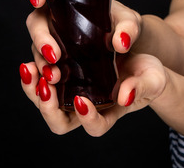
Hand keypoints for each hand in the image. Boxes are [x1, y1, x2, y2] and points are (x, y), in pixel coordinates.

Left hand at [19, 53, 166, 135]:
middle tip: (45, 87)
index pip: (96, 126)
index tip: (81, 100)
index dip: (87, 119)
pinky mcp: (66, 76)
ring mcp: (73, 94)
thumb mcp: (152, 78)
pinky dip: (35, 74)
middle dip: (48, 108)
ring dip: (34, 90)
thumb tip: (124, 95)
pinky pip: (43, 82)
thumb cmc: (149, 73)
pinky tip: (32, 60)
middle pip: (60, 122)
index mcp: (110, 113)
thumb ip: (141, 87)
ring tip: (31, 70)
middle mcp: (87, 109)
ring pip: (46, 103)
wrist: (141, 56)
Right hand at [20, 0, 153, 133]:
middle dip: (39, 37)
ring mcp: (54, 40)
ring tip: (54, 75)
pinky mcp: (57, 63)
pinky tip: (51, 87)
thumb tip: (121, 43)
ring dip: (41, 62)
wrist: (132, 51)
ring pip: (36, 49)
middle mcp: (56, 18)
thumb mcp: (131, 24)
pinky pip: (42, 70)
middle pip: (35, 21)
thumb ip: (129, 29)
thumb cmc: (127, 28)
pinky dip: (43, 79)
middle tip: (54, 53)